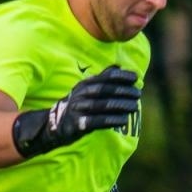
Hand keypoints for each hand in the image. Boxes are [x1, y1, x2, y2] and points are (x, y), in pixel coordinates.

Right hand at [12, 67, 140, 157]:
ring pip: (102, 106)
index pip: (104, 78)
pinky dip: (111, 120)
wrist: (54, 124)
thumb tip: (119, 66)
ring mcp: (78, 109)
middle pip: (105, 91)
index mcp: (85, 84)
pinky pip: (96, 122)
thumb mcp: (87, 89)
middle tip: (138, 93)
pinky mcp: (77, 124)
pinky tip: (123, 120)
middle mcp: (81, 95)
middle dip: (123, 91)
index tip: (135, 78)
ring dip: (120, 106)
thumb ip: (102, 79)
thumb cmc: (78, 105)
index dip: (121, 77)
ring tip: (135, 106)